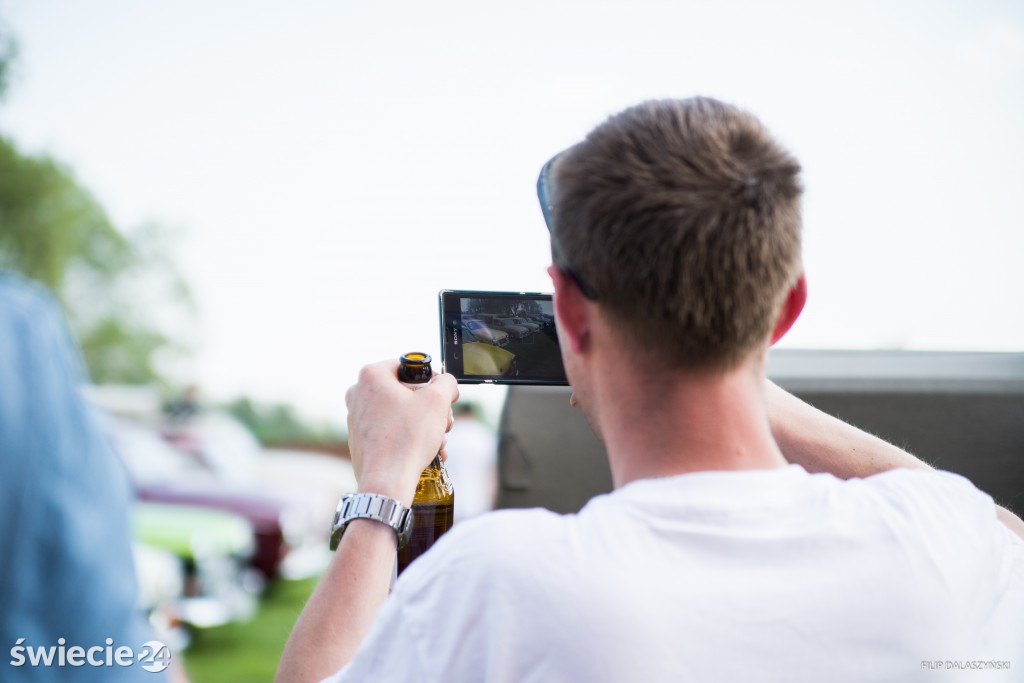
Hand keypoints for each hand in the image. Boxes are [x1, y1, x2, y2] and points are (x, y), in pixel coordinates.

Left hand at [345, 359, 458, 505]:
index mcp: (371, 376)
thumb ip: (446, 383)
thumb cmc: (407, 439)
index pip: (408, 365)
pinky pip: (391, 430)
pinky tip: (427, 451)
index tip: (442, 394)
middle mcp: (359, 394)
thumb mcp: (437, 401)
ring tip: (438, 440)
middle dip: (430, 407)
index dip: (431, 379)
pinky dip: (410, 437)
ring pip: (400, 412)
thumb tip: (446, 383)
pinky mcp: (361, 439)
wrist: (386, 481)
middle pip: (405, 391)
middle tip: (444, 421)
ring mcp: (357, 418)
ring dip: (424, 424)